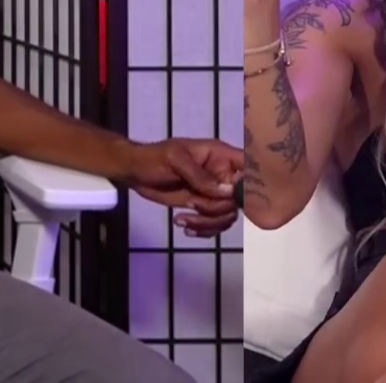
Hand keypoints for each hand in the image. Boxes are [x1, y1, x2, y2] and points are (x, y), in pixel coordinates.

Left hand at [125, 138, 242, 237]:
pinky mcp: (202, 207)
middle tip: (192, 204)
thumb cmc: (153, 158)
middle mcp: (222, 175)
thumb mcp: (175, 160)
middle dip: (216, 208)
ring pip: (227, 215)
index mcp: (220, 156)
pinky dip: (201, 230)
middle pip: (238, 199)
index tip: (236, 198)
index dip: (251, 184)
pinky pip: (214, 224)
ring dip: (206, 222)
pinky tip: (183, 224)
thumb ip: (201, 176)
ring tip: (182, 219)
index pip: (248, 167)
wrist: (134, 172)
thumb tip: (228, 192)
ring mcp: (212, 193)